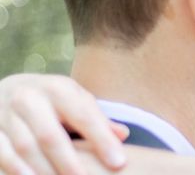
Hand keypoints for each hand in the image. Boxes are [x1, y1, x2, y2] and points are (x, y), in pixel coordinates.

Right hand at [0, 74, 127, 174]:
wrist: (6, 90)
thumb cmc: (50, 99)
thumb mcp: (75, 99)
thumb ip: (96, 118)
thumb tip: (123, 135)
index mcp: (58, 88)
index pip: (84, 115)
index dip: (102, 140)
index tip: (119, 163)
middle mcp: (29, 98)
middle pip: (50, 135)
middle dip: (69, 162)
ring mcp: (5, 115)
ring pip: (25, 149)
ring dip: (45, 171)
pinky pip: (3, 156)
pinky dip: (19, 172)